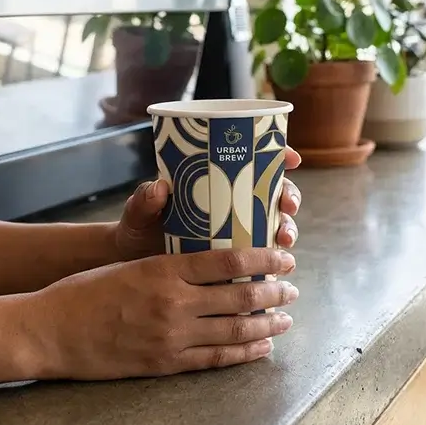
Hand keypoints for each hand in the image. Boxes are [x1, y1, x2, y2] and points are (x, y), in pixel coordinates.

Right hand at [28, 248, 297, 380]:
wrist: (50, 331)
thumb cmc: (84, 291)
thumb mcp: (129, 264)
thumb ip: (170, 265)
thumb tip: (211, 262)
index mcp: (164, 269)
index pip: (227, 260)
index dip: (262, 258)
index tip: (284, 257)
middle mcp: (174, 302)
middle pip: (239, 296)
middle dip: (273, 292)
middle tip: (292, 288)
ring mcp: (172, 336)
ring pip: (234, 330)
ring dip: (266, 324)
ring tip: (285, 319)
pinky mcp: (165, 363)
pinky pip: (215, 360)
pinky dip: (243, 354)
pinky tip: (261, 348)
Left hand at [114, 147, 302, 261]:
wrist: (133, 266)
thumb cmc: (138, 230)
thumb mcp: (139, 213)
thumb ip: (145, 201)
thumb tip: (158, 187)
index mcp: (212, 182)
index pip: (251, 161)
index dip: (277, 156)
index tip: (292, 159)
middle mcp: (230, 203)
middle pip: (272, 192)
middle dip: (289, 196)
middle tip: (288, 206)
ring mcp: (236, 230)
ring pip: (274, 223)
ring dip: (287, 229)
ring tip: (285, 240)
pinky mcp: (235, 259)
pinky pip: (262, 257)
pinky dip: (274, 261)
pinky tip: (277, 268)